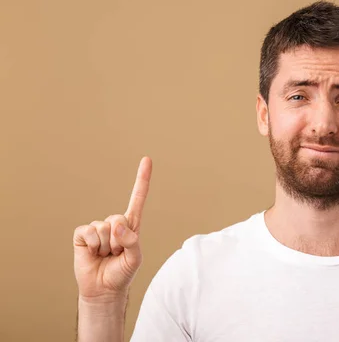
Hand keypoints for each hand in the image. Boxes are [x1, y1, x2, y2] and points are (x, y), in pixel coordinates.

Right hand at [73, 157, 152, 300]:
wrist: (103, 289)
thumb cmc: (122, 272)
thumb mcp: (135, 258)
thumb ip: (132, 241)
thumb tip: (117, 226)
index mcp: (131, 225)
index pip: (138, 198)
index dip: (142, 179)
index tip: (147, 159)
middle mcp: (114, 223)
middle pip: (119, 218)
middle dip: (119, 240)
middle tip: (116, 253)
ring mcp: (97, 228)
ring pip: (104, 227)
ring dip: (106, 246)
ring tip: (105, 255)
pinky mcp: (82, 234)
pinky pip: (89, 232)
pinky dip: (93, 245)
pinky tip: (93, 253)